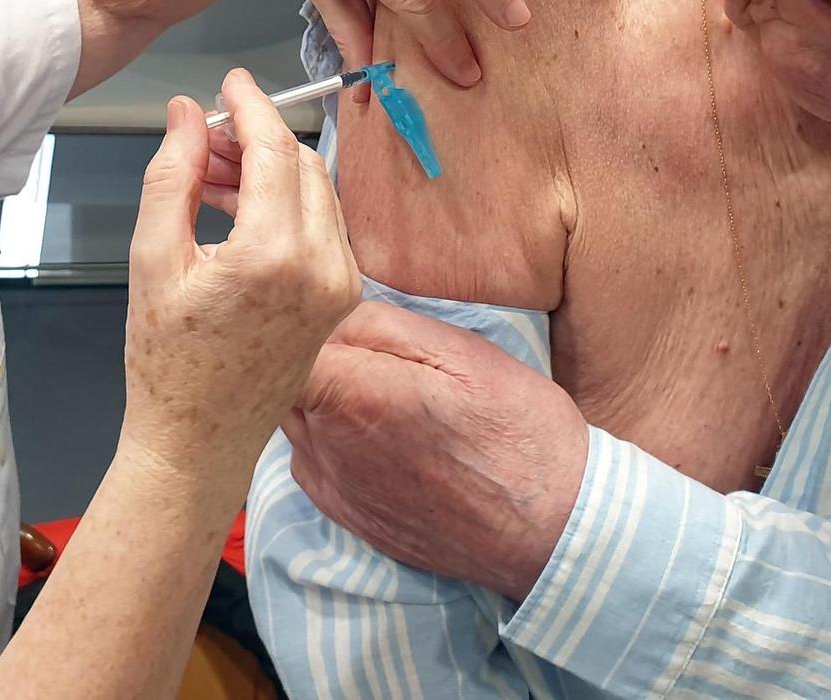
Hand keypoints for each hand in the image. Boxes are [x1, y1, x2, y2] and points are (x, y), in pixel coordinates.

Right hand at [120, 71, 361, 489]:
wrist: (198, 444)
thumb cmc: (167, 365)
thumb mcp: (152, 259)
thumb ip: (173, 175)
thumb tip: (187, 114)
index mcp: (274, 256)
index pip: (274, 149)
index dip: (251, 105)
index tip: (230, 82)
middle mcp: (322, 268)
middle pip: (300, 164)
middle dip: (257, 137)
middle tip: (206, 135)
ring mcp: (340, 286)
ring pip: (315, 191)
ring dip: (271, 169)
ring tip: (212, 175)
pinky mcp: (343, 299)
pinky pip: (321, 226)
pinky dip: (285, 204)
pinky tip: (238, 209)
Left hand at [281, 300, 589, 602]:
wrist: (551, 526)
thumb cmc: (517, 428)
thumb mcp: (459, 349)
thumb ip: (378, 325)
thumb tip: (328, 313)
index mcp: (353, 395)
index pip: (280, 339)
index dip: (298, 317)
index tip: (323, 305)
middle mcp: (328, 446)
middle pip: (279, 378)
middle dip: (305, 352)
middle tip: (358, 341)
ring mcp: (333, 487)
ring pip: (293, 418)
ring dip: (317, 395)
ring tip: (372, 385)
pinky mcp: (345, 515)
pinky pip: (310, 458)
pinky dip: (328, 436)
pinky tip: (374, 430)